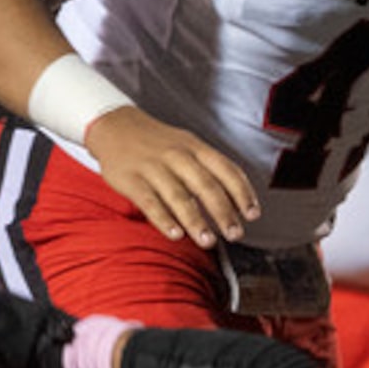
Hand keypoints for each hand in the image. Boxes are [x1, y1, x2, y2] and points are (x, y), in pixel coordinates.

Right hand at [79, 107, 258, 246]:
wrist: (115, 126)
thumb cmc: (161, 144)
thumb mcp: (190, 146)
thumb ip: (213, 170)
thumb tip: (240, 204)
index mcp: (196, 148)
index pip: (227, 170)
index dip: (242, 194)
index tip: (253, 215)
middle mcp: (177, 156)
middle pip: (206, 186)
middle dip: (223, 213)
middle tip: (235, 234)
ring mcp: (153, 167)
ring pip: (179, 196)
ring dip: (196, 221)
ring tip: (209, 242)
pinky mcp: (130, 179)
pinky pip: (149, 202)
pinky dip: (164, 220)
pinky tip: (176, 235)